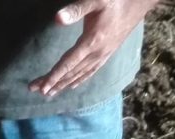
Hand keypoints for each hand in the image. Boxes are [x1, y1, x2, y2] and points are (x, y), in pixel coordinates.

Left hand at [30, 0, 159, 96]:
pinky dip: (80, 80)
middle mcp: (98, 53)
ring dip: (63, 84)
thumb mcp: (96, 0)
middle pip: (71, 72)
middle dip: (53, 83)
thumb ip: (76, 10)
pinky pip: (91, 71)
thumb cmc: (116, 0)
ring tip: (49, 93)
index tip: (41, 87)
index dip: (54, 76)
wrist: (141, 2)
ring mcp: (104, 55)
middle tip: (34, 90)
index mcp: (93, 42)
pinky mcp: (108, 53)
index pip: (69, 63)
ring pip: (80, 75)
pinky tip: (72, 85)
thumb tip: (57, 19)